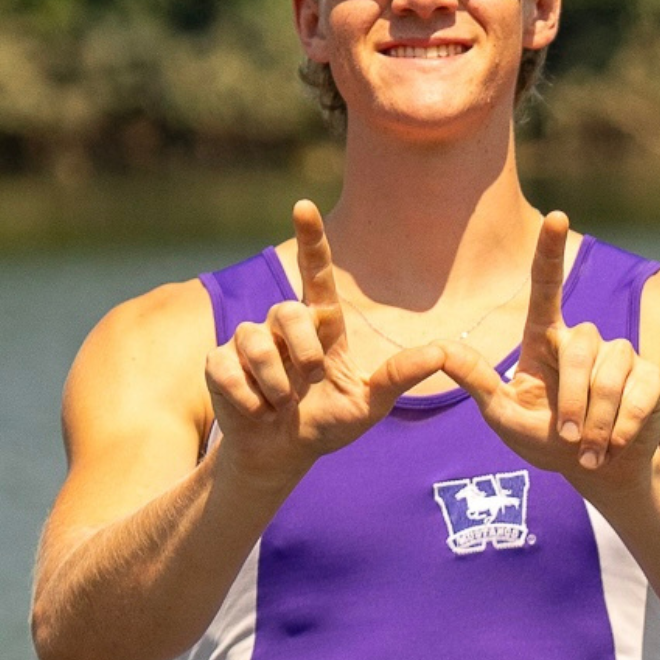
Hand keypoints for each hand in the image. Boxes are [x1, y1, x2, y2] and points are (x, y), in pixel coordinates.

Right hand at [204, 200, 445, 486]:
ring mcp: (247, 341)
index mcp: (319, 326)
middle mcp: (281, 325)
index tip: (304, 205)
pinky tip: (256, 410)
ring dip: (275, 383)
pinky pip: (228, 369)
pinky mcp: (218, 362)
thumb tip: (441, 352)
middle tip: (311, 379)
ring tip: (281, 404)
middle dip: (301, 349)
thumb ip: (399, 377)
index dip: (310, 238)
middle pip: (287, 311)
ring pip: (254, 341)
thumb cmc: (328, 422)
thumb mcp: (370, 404)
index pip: (313, 273)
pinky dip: (248, 398)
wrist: (281, 453)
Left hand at [438, 212, 659, 488]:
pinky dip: (626, 423)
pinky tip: (617, 443)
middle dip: (574, 397)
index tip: (556, 216)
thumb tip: (439, 349)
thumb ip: (476, 383)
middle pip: (579, 346)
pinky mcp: (650, 377)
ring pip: (611, 371)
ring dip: (599, 416)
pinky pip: (642, 391)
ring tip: (589, 446)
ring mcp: (619, 356)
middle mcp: (581, 339)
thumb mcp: (502, 415)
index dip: (550, 252)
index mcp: (543, 339)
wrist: (598, 470)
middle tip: (570, 438)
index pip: (545, 287)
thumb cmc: (545, 440)